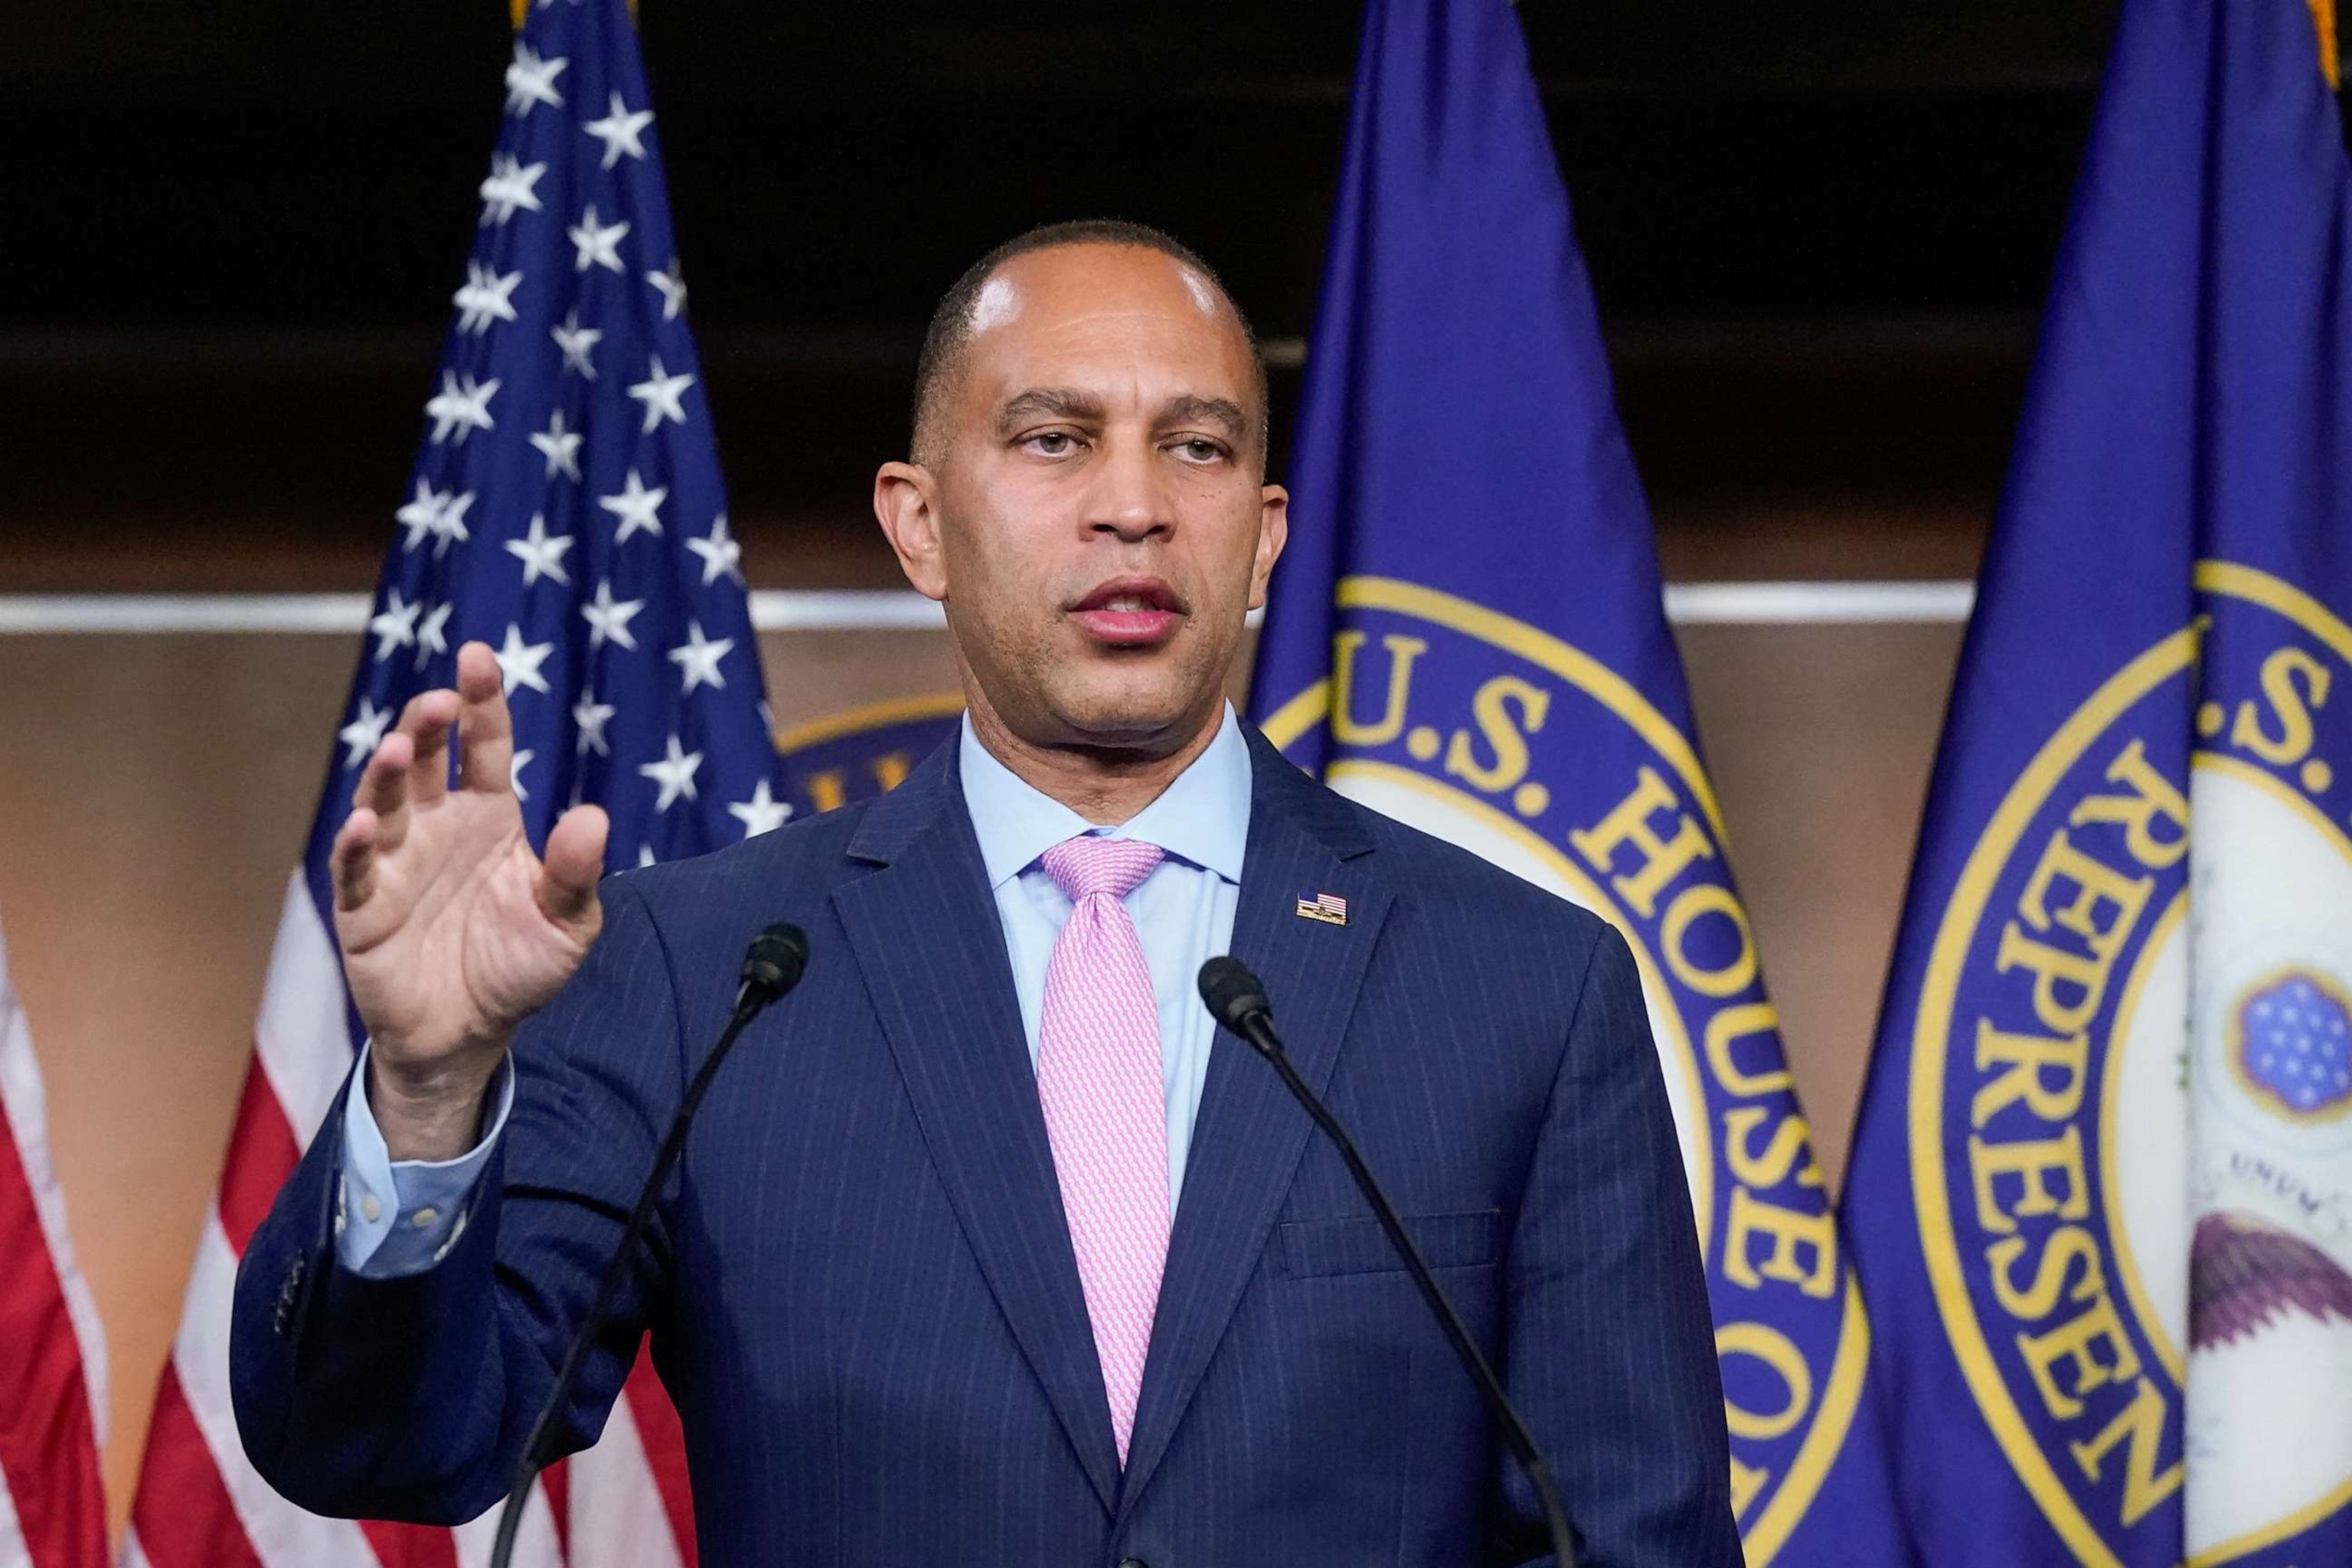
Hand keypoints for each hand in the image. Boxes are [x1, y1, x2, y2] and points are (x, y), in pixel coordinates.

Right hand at [330, 641, 608, 1159]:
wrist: (471, 1035)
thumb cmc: (520, 967)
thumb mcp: (569, 925)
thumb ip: (576, 873)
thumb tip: (595, 817)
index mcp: (490, 818)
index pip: (485, 748)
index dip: (482, 703)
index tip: (478, 657)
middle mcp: (437, 827)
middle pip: (426, 762)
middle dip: (427, 727)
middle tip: (438, 701)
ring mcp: (395, 862)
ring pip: (384, 802)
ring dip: (386, 774)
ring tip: (395, 748)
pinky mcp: (363, 907)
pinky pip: (354, 870)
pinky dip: (354, 845)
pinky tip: (363, 824)